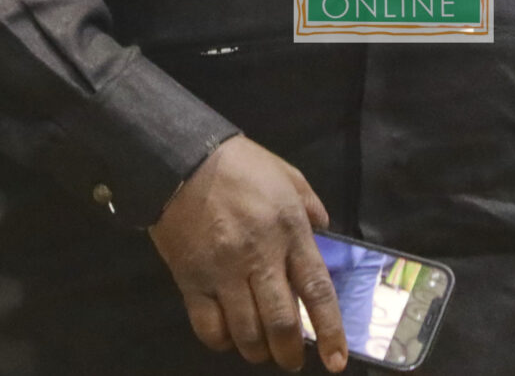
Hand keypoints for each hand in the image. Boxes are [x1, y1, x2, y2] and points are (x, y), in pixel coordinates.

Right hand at [149, 136, 347, 372]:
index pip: (316, 291)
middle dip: (290, 354)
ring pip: (247, 332)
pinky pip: (209, 326)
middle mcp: (259, 257)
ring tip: (262, 350)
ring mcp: (223, 272)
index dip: (329, 331)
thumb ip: (309, 203)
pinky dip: (222, 340)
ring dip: (258, 351)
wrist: (179, 158)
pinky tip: (229, 335)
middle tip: (292, 361)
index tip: (335, 360)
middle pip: (281, 323)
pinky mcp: (191, 279)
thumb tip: (324, 227)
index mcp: (289, 231)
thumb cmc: (237, 164)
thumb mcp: (285, 173)